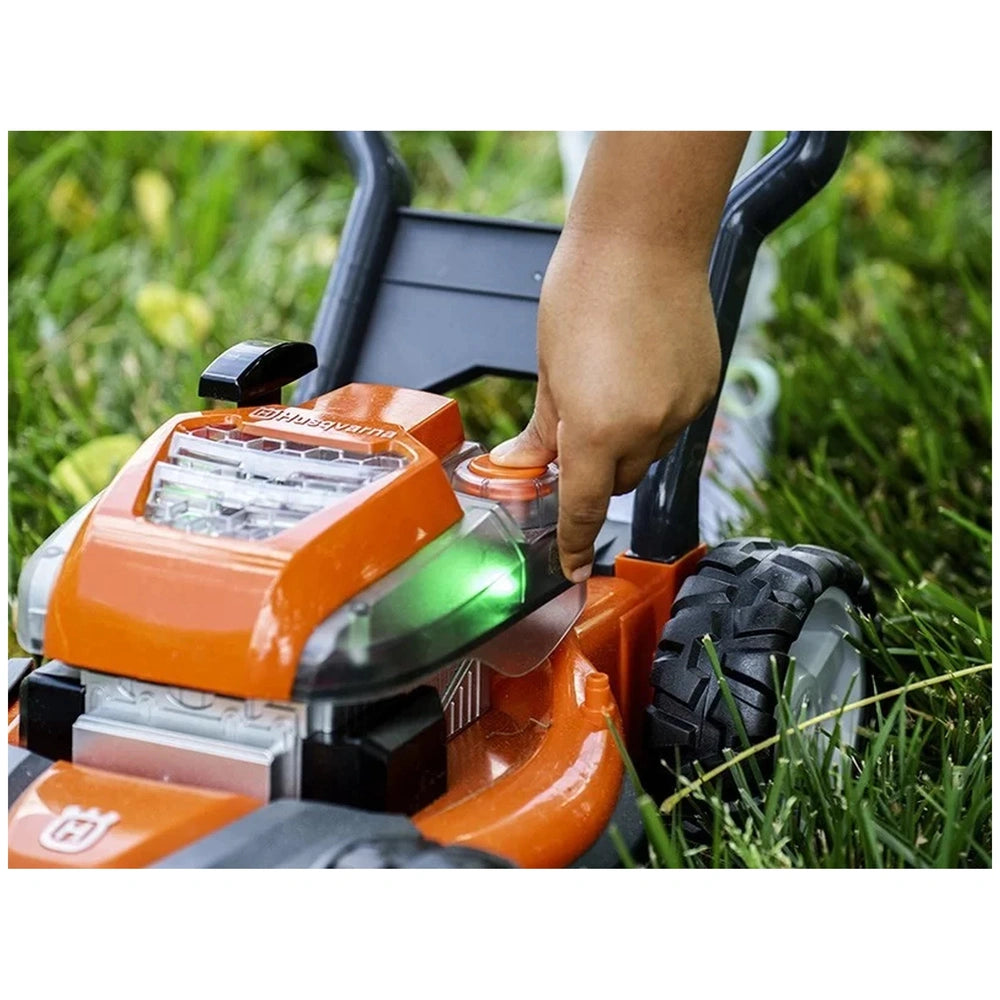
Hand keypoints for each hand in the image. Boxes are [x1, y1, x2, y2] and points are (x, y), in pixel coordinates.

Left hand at [490, 230, 720, 580]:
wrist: (643, 238)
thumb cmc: (585, 290)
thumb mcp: (547, 368)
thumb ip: (541, 430)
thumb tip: (521, 466)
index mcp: (597, 428)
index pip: (585, 506)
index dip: (574, 542)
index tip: (571, 566)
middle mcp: (647, 428)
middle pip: (618, 481)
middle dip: (594, 471)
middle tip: (574, 437)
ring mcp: (683, 409)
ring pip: (648, 454)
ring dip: (625, 441)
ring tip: (608, 387)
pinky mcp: (705, 388)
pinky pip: (673, 424)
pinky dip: (652, 416)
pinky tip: (638, 375)